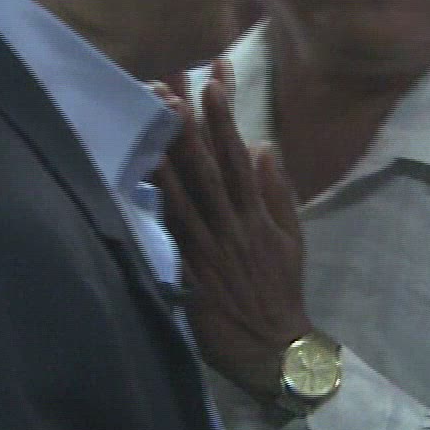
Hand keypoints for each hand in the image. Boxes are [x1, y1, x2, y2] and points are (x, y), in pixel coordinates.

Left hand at [152, 61, 312, 403]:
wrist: (272, 347)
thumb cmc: (280, 291)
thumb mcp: (292, 238)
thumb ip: (277, 191)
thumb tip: (263, 145)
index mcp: (256, 214)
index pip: (238, 156)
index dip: (225, 117)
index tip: (212, 81)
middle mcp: (231, 224)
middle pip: (207, 165)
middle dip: (188, 122)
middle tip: (170, 82)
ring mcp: (207, 246)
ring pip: (183, 190)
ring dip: (165, 150)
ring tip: (149, 117)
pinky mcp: (188, 270)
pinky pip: (168, 229)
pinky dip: (154, 199)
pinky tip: (137, 172)